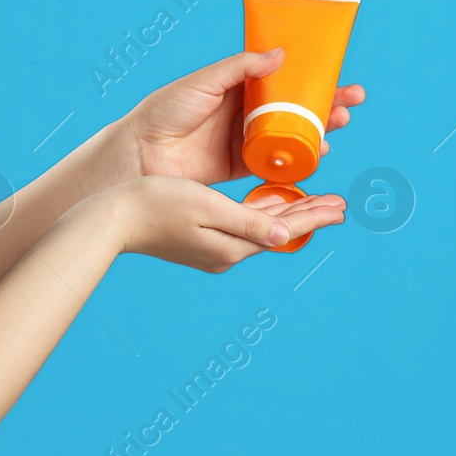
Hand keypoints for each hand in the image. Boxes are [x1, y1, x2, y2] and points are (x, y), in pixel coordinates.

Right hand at [107, 175, 346, 271]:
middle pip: (277, 231)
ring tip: (312, 202)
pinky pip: (243, 226)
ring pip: (261, 228)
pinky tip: (269, 204)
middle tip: (338, 204)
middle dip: (308, 215)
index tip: (342, 207)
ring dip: (287, 214)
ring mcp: (213, 249)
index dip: (314, 216)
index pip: (284, 231)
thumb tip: (284, 239)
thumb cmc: (157, 204)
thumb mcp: (207, 207)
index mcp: (231, 247)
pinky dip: (263, 214)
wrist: (113, 217)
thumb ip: (247, 223)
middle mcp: (226, 252)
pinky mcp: (201, 240)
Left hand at [118, 49, 366, 185]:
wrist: (140, 154)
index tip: (338, 74)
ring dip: (318, 130)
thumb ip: (242, 68)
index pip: (281, 78)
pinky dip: (298, 159)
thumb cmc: (165, 111)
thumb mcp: (204, 81)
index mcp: (235, 87)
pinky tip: (317, 154)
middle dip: (325, 103)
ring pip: (290, 134)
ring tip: (340, 124)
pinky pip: (275, 163)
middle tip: (352, 100)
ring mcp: (243, 140)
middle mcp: (243, 113)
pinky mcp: (239, 167)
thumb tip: (281, 55)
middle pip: (293, 107)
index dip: (310, 77)